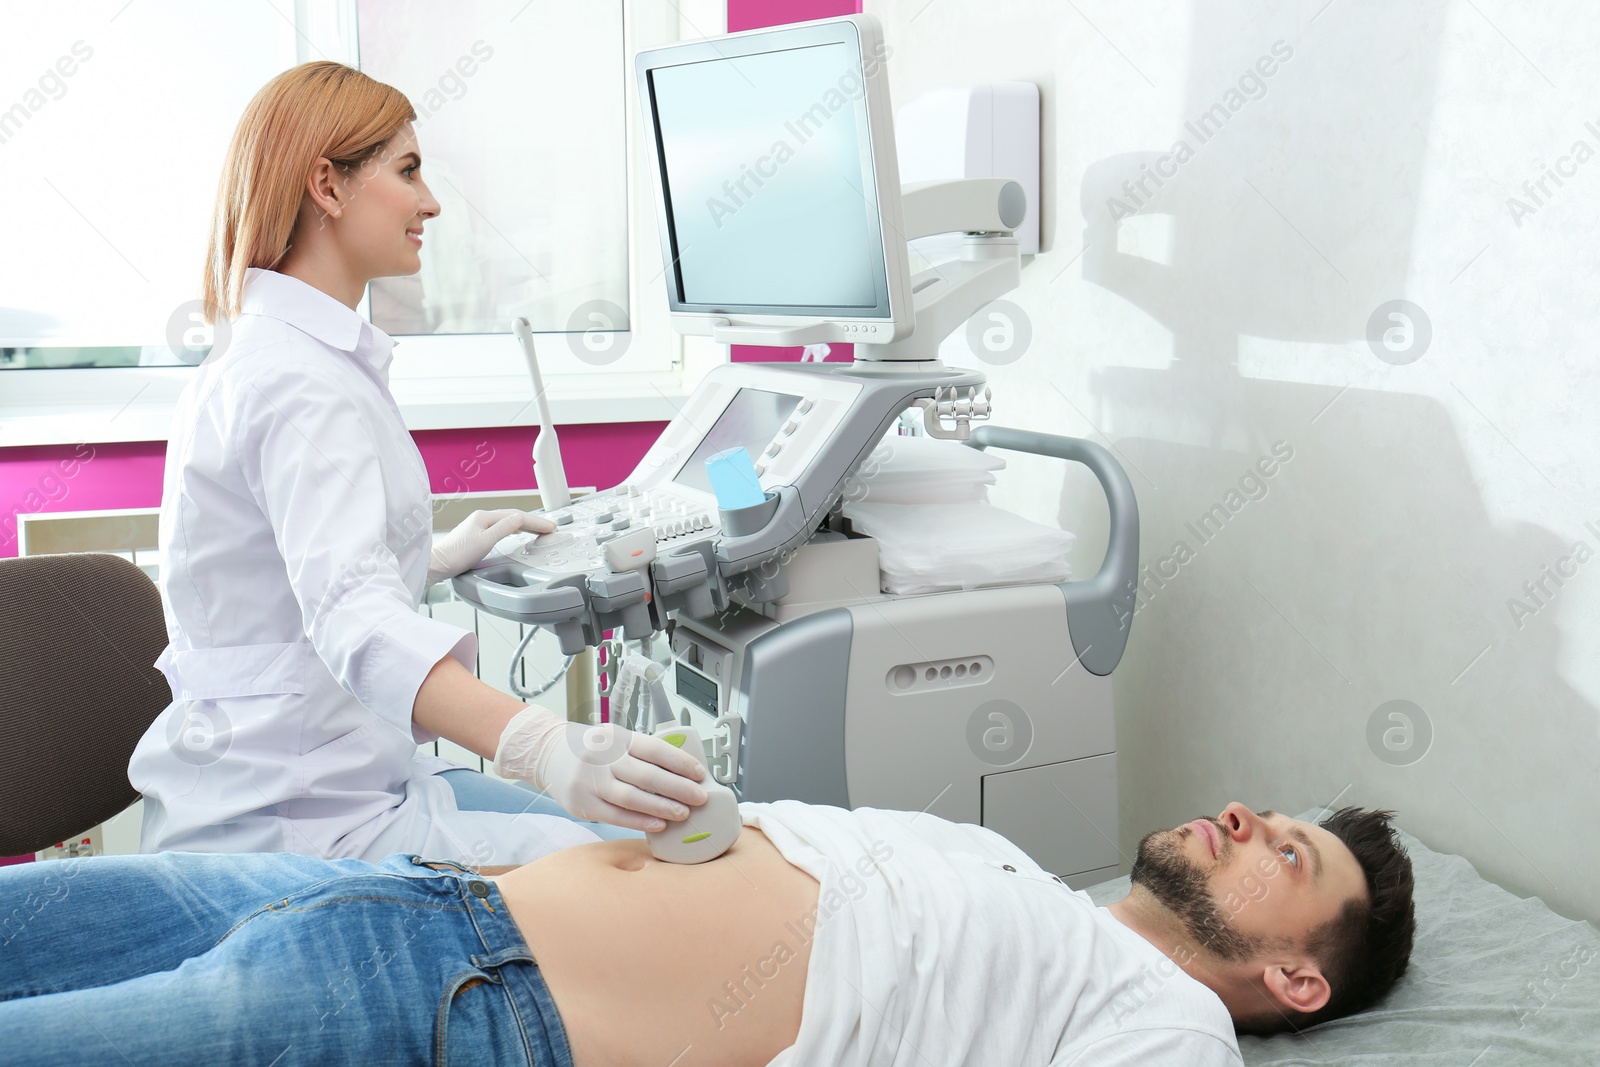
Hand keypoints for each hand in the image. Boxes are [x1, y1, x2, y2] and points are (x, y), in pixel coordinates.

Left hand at [427, 509, 555, 584]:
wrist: (437, 564)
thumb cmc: (456, 555)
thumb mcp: (485, 541)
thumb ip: (505, 529)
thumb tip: (521, 519)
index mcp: (485, 517)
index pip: (517, 516)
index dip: (536, 522)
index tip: (550, 527)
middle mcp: (481, 518)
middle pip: (513, 517)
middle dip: (533, 522)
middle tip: (550, 528)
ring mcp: (478, 526)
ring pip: (508, 522)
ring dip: (525, 525)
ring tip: (538, 529)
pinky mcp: (476, 535)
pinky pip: (501, 528)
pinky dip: (514, 529)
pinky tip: (517, 533)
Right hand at [493, 709, 708, 831]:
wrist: (548, 754)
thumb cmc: (591, 750)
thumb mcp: (615, 741)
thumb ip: (641, 754)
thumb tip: (681, 775)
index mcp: (618, 738)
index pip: (655, 749)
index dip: (681, 762)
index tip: (700, 774)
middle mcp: (604, 758)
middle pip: (647, 775)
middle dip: (678, 788)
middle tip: (699, 797)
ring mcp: (591, 781)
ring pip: (632, 797)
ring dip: (661, 807)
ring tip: (683, 813)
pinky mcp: (582, 803)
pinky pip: (616, 815)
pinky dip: (639, 820)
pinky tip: (658, 824)